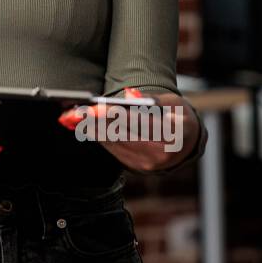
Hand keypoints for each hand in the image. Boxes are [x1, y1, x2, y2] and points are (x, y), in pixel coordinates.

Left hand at [57, 87, 200, 173]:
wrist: (186, 142)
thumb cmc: (177, 116)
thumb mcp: (173, 103)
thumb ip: (152, 99)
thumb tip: (129, 95)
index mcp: (174, 134)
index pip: (141, 123)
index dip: (117, 116)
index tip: (97, 108)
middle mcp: (161, 154)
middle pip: (123, 135)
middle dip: (98, 122)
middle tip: (77, 112)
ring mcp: (148, 164)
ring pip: (116, 143)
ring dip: (93, 130)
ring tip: (75, 117)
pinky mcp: (137, 167)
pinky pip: (114, 150)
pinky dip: (99, 137)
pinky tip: (86, 126)